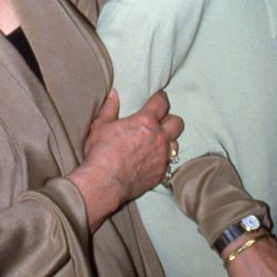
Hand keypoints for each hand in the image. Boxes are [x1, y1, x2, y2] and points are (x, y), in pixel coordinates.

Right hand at [68, 90, 182, 231]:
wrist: (104, 183)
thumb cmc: (100, 152)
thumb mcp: (100, 125)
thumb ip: (109, 108)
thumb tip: (113, 94)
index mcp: (145, 121)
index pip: (161, 103)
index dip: (161, 98)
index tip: (158, 98)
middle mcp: (159, 138)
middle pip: (177, 123)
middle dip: (170, 120)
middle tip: (159, 121)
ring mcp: (161, 157)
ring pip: (175, 144)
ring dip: (167, 141)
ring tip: (156, 143)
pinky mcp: (160, 174)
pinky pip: (167, 163)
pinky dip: (161, 160)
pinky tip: (151, 161)